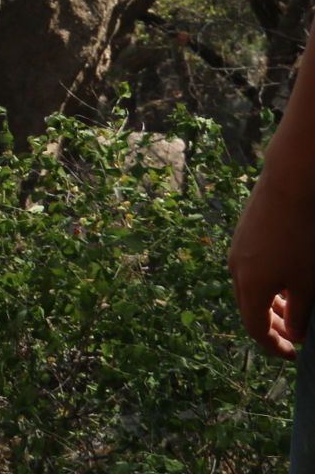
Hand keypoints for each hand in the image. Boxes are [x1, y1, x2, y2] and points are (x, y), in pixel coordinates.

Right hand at [231, 165, 314, 357]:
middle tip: (297, 336)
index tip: (294, 355)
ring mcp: (238, 250)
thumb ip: (300, 315)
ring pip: (251, 287)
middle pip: (250, 309)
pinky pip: (252, 268)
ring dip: (272, 304)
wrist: (290, 186)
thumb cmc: (301, 239)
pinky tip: (288, 276)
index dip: (275, 346)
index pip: (256, 329)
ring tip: (295, 307)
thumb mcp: (307, 284)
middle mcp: (236, 270)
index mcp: (250, 287)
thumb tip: (295, 335)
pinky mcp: (244, 234)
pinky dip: (268, 283)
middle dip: (273, 326)